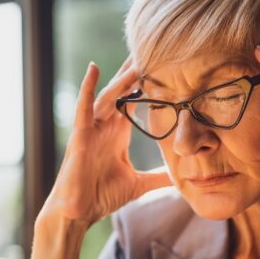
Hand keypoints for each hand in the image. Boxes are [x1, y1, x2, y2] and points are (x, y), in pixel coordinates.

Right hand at [40, 56, 172, 229]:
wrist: (78, 212)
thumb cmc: (101, 196)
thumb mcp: (138, 184)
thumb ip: (159, 177)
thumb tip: (181, 180)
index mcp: (118, 133)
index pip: (135, 100)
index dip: (148, 83)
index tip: (166, 64)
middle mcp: (105, 125)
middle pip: (122, 91)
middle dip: (135, 70)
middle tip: (151, 46)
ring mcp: (91, 128)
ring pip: (108, 96)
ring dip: (122, 78)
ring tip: (136, 59)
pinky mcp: (80, 136)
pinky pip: (84, 107)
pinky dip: (88, 88)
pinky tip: (93, 69)